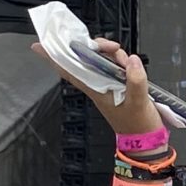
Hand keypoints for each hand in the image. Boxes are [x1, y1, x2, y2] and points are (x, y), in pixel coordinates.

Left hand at [32, 36, 163, 139]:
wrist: (146, 138)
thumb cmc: (137, 124)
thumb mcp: (138, 102)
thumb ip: (135, 80)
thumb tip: (131, 60)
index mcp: (96, 90)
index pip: (69, 71)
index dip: (54, 58)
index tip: (39, 46)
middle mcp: (98, 85)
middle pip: (87, 59)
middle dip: (96, 47)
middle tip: (111, 47)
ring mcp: (108, 84)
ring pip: (101, 59)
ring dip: (112, 54)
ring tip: (126, 61)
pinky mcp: (118, 84)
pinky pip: (113, 66)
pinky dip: (121, 61)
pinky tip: (130, 66)